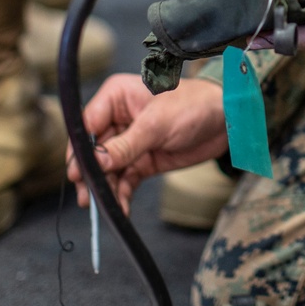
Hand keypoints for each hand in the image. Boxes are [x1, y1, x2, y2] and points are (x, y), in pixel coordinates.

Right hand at [66, 74, 226, 214]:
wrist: (226, 120)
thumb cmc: (194, 105)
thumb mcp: (157, 124)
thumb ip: (126, 145)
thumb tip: (96, 162)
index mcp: (115, 97)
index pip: (86, 125)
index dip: (80, 150)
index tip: (78, 173)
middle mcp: (117, 118)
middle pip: (93, 151)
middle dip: (91, 174)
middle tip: (88, 197)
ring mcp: (129, 141)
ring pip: (107, 169)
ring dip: (105, 188)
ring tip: (104, 207)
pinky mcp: (141, 160)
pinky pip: (125, 179)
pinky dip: (121, 194)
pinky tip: (121, 208)